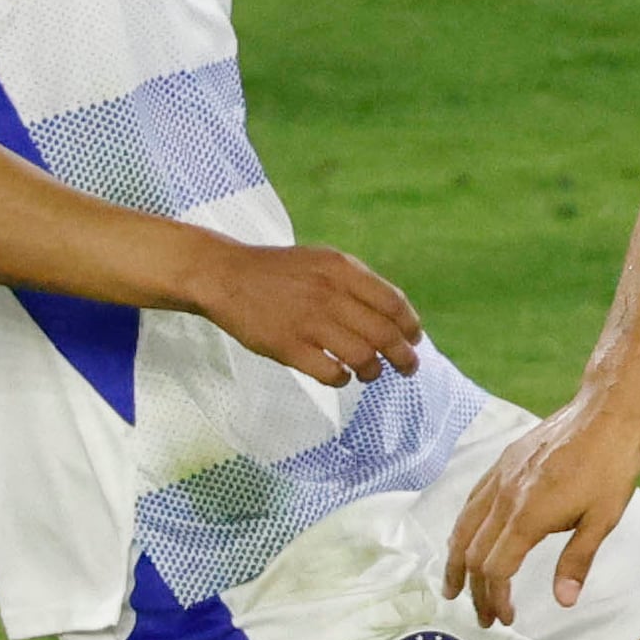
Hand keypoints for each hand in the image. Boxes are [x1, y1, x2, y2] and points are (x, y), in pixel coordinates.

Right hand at [187, 238, 424, 388]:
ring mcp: (309, 322)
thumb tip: (395, 314)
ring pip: (363, 357)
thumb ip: (357, 283)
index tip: (415, 340)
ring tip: (370, 372)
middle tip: (408, 368)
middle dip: (404, 357)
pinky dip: (343, 379)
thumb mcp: (322, 261)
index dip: (411, 327)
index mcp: (342, 270)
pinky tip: (340, 375)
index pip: (394, 303)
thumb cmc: (278, 271)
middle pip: (385, 335)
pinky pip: (331, 373)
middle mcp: (330, 294)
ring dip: (373, 371)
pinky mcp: (288, 347)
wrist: (224, 275)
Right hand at [442, 393, 639, 624]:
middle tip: (481, 615)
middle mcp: (505, 498)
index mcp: (528, 516)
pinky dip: (463, 528)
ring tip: (453, 585)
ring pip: (464, 526)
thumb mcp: (604, 518)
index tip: (504, 618)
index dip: (495, 598)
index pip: (496, 568)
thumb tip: (563, 601)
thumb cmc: (611, 465)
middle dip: (474, 589)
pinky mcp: (503, 464)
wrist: (605, 412)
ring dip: (456, 560)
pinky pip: (472, 502)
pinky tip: (466, 537)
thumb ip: (577, 560)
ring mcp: (500, 478)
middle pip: (474, 553)